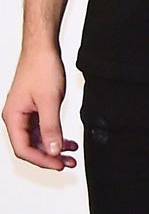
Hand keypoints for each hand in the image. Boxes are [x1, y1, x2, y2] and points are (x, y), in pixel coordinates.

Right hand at [4, 46, 76, 170]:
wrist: (43, 49)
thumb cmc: (41, 69)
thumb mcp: (49, 101)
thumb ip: (51, 127)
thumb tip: (53, 150)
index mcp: (12, 117)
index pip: (23, 149)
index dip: (41, 160)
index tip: (58, 164)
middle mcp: (16, 118)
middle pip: (30, 146)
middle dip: (49, 156)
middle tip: (68, 164)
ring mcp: (25, 114)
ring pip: (37, 139)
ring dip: (54, 148)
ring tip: (71, 155)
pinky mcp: (34, 109)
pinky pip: (42, 129)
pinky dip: (55, 136)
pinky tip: (68, 141)